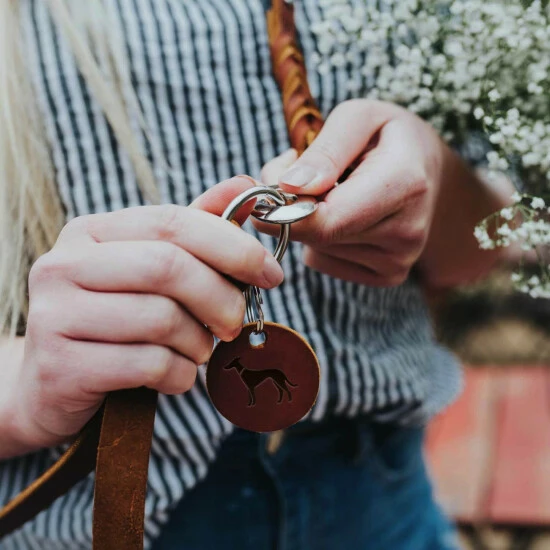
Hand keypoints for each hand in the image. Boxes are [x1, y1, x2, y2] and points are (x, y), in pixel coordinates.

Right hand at [9, 177, 283, 450]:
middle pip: (169, 267)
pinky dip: (180, 375)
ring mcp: (56, 315)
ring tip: (199, 350)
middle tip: (236, 322)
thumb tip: (244, 186)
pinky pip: (149, 365)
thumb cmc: (115, 319)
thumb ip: (196, 227)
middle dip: (221, 298)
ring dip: (199, 342)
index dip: (233, 247)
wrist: (51, 383)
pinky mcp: (63, 367)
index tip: (271, 274)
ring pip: (162, 319)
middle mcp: (64, 265)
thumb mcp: (151, 267)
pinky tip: (176, 375)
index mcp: (91, 232)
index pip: (174, 222)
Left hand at [257, 99, 444, 286]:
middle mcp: (407, 231)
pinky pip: (324, 262)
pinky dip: (319, 239)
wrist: (430, 171)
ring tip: (331, 191)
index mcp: (405, 183)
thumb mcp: (359, 117)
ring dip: (307, 221)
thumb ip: (326, 149)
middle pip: (319, 235)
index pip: (330, 219)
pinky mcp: (387, 276)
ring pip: (317, 249)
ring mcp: (399, 260)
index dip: (286, 211)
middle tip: (296, 175)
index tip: (261, 196)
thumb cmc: (388, 137)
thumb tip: (291, 187)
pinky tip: (341, 215)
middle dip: (292, 207)